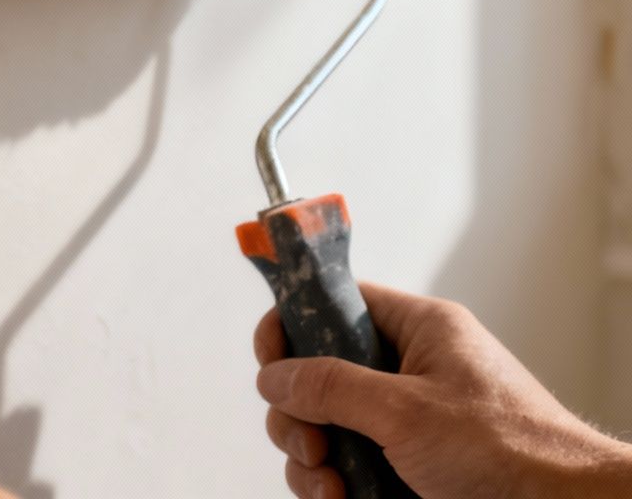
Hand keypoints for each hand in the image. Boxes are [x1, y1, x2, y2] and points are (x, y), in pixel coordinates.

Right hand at [254, 282, 631, 498]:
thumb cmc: (510, 449)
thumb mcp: (405, 410)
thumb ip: (330, 386)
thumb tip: (274, 376)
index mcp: (417, 330)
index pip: (332, 302)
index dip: (291, 325)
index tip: (269, 361)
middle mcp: (406, 370)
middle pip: (314, 373)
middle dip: (297, 414)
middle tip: (311, 441)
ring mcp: (404, 420)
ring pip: (322, 425)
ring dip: (310, 458)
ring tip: (330, 485)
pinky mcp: (403, 462)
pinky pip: (343, 463)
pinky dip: (330, 483)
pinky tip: (339, 498)